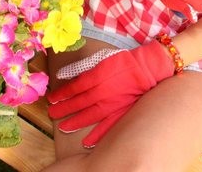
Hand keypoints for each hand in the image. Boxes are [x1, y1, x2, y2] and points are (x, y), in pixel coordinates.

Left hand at [48, 41, 173, 146]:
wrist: (149, 68)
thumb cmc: (125, 62)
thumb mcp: (101, 59)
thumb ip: (81, 67)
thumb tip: (63, 74)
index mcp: (96, 77)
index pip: (73, 88)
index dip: (61, 95)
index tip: (52, 99)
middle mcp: (102, 93)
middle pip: (78, 104)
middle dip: (63, 110)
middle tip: (52, 114)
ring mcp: (112, 105)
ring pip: (89, 117)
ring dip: (75, 123)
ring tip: (64, 128)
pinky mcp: (122, 113)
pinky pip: (107, 127)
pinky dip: (97, 136)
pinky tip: (87, 143)